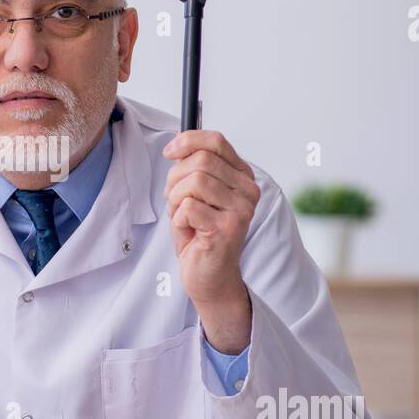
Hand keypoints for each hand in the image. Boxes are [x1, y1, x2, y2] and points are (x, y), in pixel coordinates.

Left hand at [163, 129, 259, 346]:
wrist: (208, 277)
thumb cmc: (199, 234)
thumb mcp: (196, 193)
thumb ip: (193, 168)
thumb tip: (177, 145)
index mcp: (242, 177)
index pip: (216, 142)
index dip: (188, 141)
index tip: (170, 152)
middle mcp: (248, 191)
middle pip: (201, 161)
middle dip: (176, 178)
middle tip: (174, 199)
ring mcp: (240, 210)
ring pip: (194, 182)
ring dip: (176, 200)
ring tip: (182, 217)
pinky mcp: (226, 229)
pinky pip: (188, 207)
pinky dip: (178, 219)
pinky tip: (188, 231)